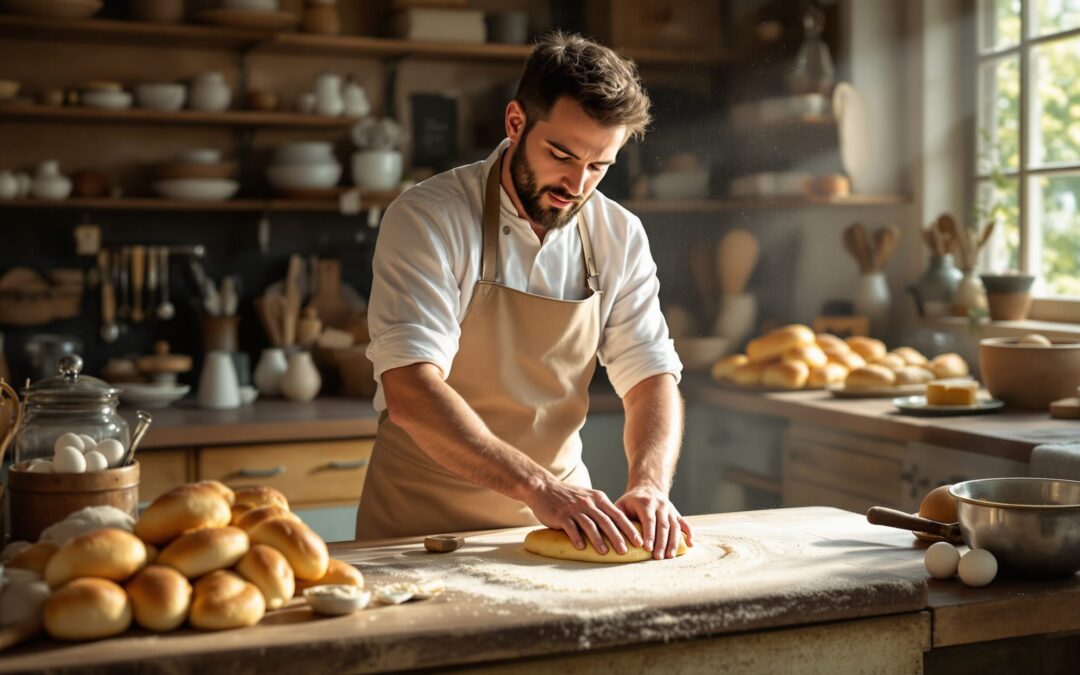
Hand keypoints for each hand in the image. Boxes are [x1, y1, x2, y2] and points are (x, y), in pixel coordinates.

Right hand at [524, 476, 643, 554]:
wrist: (543, 487)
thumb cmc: (568, 496)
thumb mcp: (588, 497)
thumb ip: (601, 509)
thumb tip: (618, 527)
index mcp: (598, 498)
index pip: (618, 515)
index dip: (629, 528)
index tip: (638, 541)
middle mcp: (588, 503)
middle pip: (606, 521)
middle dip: (617, 537)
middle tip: (625, 551)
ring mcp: (574, 508)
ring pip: (590, 525)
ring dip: (598, 540)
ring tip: (605, 552)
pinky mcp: (561, 515)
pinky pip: (571, 527)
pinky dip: (576, 537)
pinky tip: (581, 547)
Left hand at [615, 486, 692, 559]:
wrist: (648, 487)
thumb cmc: (631, 500)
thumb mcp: (621, 504)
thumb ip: (619, 518)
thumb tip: (614, 536)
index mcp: (646, 503)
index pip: (649, 520)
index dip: (649, 535)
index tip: (647, 549)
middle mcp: (660, 505)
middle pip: (663, 526)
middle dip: (661, 543)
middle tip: (658, 557)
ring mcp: (670, 509)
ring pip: (674, 527)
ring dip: (673, 542)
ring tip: (670, 556)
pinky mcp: (676, 514)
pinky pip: (684, 524)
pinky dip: (689, 534)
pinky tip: (689, 545)